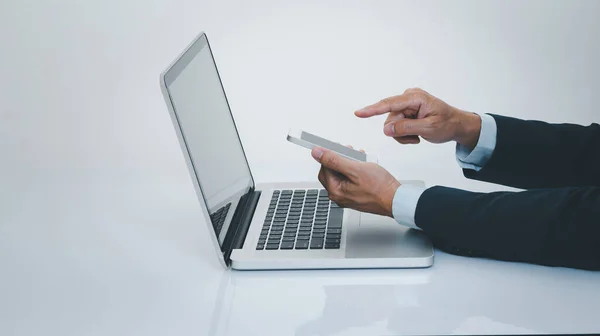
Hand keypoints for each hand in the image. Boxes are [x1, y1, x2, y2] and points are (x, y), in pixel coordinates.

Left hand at [311, 147, 399, 217]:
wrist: (396, 200)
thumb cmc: (380, 188)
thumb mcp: (355, 169)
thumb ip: (334, 160)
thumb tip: (317, 153)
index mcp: (335, 191)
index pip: (324, 168)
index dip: (329, 154)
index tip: (333, 146)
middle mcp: (339, 196)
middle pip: (332, 172)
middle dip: (339, 158)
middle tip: (347, 151)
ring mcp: (348, 197)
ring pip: (342, 175)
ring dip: (348, 162)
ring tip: (358, 157)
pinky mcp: (356, 196)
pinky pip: (350, 180)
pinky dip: (355, 170)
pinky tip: (363, 165)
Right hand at [355, 88, 481, 149]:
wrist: (457, 125)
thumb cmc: (448, 124)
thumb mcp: (428, 129)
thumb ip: (406, 128)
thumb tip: (387, 129)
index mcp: (415, 98)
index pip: (389, 104)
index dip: (372, 110)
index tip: (359, 113)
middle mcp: (409, 98)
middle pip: (390, 119)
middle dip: (399, 132)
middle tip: (415, 137)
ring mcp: (407, 104)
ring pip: (392, 125)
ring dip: (402, 135)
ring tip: (417, 136)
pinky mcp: (406, 111)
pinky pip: (396, 126)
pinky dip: (404, 134)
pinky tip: (416, 134)